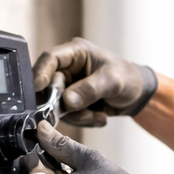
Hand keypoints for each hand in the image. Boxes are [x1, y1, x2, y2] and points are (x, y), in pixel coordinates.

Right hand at [31, 37, 158, 126]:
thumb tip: (66, 101)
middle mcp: (67, 69)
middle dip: (63, 105)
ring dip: (77, 116)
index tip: (36, 88)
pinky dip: (82, 121)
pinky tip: (99, 117)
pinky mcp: (70, 103)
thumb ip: (90, 90)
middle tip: (78, 111)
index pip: (50, 58)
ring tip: (98, 115)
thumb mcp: (112, 81)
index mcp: (75, 53)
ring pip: (57, 106)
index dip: (40, 72)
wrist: (137, 95)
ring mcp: (67, 87)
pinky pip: (67, 116)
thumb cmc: (128, 78)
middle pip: (49, 87)